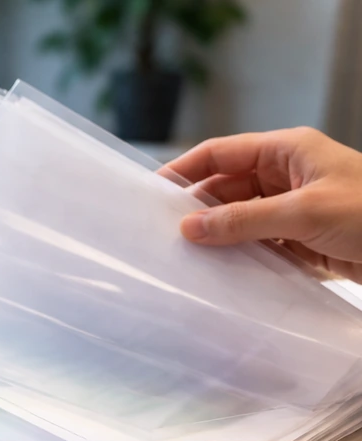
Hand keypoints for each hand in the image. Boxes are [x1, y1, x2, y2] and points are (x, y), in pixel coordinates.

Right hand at [164, 128, 361, 281]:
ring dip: (219, 238)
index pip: (222, 153)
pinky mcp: (302, 240)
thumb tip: (189, 227)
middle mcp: (287, 175)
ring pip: (241, 220)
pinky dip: (242, 258)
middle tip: (165, 235)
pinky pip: (260, 245)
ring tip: (188, 259)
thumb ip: (242, 220)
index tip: (152, 192)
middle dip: (198, 210)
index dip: (185, 170)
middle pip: (227, 188)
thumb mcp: (303, 213)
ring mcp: (294, 209)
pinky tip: (222, 274)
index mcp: (288, 150)